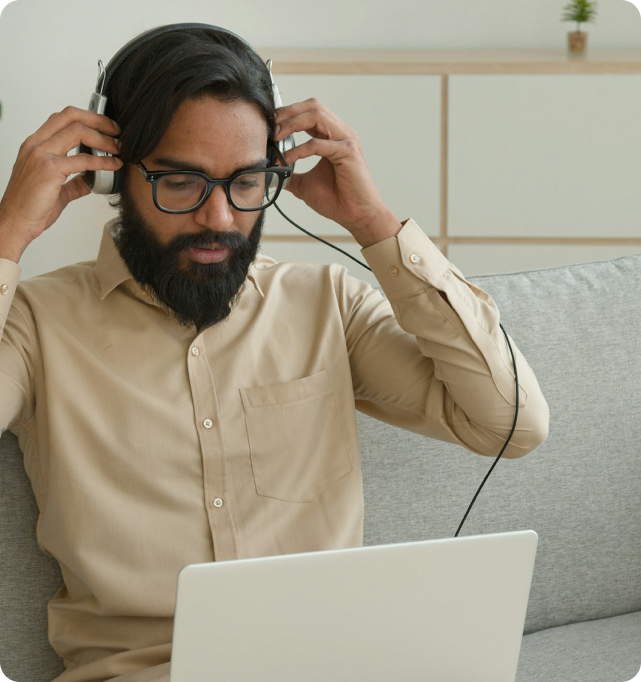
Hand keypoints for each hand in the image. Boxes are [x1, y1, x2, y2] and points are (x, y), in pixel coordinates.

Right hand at [0, 106, 122, 261]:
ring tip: (118, 147)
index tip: (105, 127)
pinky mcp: (51, 169)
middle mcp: (36, 144)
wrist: (16, 221)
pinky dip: (103, 161)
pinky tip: (114, 165)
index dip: (87, 117)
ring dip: (103, 138)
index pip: (62, 118)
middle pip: (71, 116)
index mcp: (35, 144)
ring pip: (78, 131)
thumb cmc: (30, 206)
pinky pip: (84, 160)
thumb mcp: (54, 188)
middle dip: (98, 120)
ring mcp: (42, 154)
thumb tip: (89, 180)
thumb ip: (73, 182)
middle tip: (116, 130)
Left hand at [274, 99, 399, 247]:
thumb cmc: (338, 200)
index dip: (289, 113)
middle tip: (271, 126)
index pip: (310, 112)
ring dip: (292, 124)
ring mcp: (346, 140)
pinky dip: (298, 150)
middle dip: (289, 112)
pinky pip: (317, 144)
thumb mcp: (305, 185)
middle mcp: (341, 134)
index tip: (271, 125)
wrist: (357, 216)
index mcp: (334, 137)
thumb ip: (290, 175)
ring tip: (277, 137)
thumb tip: (271, 174)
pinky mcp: (348, 152)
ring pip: (316, 117)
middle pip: (313, 106)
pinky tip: (286, 158)